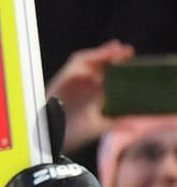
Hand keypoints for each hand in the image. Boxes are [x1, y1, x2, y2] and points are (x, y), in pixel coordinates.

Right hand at [45, 39, 133, 153]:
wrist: (51, 136)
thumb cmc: (72, 134)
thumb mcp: (98, 127)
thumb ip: (115, 124)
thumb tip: (135, 127)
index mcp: (95, 93)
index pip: (110, 74)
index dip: (122, 66)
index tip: (135, 62)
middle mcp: (84, 84)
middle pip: (100, 64)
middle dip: (114, 56)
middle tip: (128, 52)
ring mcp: (73, 80)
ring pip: (88, 61)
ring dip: (101, 54)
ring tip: (116, 50)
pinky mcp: (62, 79)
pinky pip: (74, 65)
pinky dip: (86, 60)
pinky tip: (100, 58)